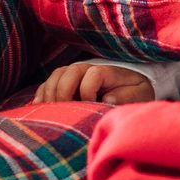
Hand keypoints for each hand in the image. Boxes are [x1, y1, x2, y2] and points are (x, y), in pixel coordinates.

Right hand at [36, 62, 154, 104]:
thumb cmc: (134, 90)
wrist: (130, 84)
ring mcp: (74, 73)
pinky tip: (40, 107)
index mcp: (107, 70)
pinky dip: (42, 94)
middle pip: (68, 72)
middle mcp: (88, 68)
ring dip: (50, 93)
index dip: (88, 92)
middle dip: (64, 92)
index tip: (92, 106)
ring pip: (55, 76)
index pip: (91, 76)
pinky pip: (47, 83)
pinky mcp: (64, 81)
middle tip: (65, 110)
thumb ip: (127, 95)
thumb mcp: (139, 93)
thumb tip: (107, 98)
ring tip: (52, 111)